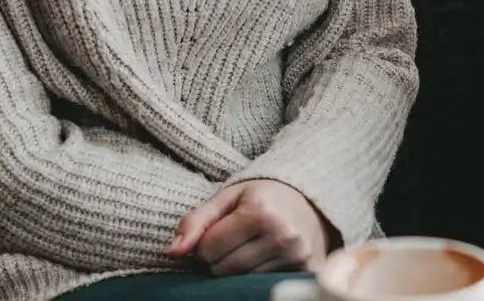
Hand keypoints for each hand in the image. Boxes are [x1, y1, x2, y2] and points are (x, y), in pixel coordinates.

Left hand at [168, 179, 333, 275]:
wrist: (311, 198)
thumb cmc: (263, 196)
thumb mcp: (228, 198)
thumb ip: (196, 221)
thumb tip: (172, 252)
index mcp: (259, 212)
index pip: (208, 249)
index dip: (207, 242)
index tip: (220, 230)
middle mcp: (281, 236)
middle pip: (222, 270)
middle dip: (219, 258)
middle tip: (235, 239)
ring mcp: (295, 257)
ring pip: (239, 282)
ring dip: (236, 269)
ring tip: (249, 247)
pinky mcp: (305, 272)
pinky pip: (261, 287)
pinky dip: (255, 276)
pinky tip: (263, 259)